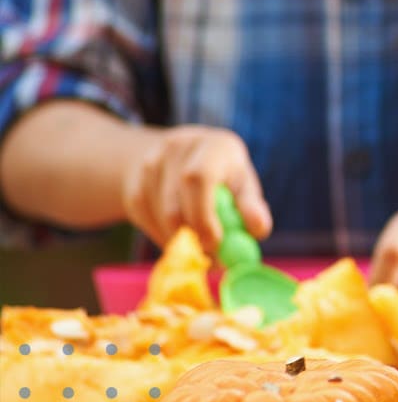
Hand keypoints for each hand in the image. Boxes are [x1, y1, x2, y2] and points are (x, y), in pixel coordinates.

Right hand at [121, 124, 271, 249]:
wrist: (178, 159)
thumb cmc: (223, 175)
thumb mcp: (243, 182)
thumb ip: (251, 205)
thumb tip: (259, 229)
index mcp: (212, 146)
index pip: (198, 179)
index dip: (204, 215)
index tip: (216, 243)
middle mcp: (177, 149)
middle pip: (176, 204)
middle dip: (194, 235)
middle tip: (211, 255)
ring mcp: (150, 167)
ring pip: (161, 218)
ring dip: (182, 241)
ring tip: (202, 246)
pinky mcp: (135, 188)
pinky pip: (148, 224)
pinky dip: (166, 238)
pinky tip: (182, 234)